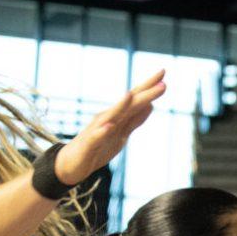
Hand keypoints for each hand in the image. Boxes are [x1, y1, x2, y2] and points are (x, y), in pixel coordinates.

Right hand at [53, 70, 167, 184]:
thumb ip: (135, 120)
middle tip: (163, 84)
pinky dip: (102, 131)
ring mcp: (97, 130)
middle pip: (128, 104)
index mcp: (118, 116)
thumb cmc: (99, 147)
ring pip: (111, 116)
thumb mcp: (122, 134)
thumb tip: (151, 105)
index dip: (149, 86)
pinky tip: (109, 125)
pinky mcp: (89, 144)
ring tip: (130, 95)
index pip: (135, 98)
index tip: (163, 71)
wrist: (73, 164)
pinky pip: (96, 137)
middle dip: (144, 94)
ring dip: (122, 106)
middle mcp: (108, 118)